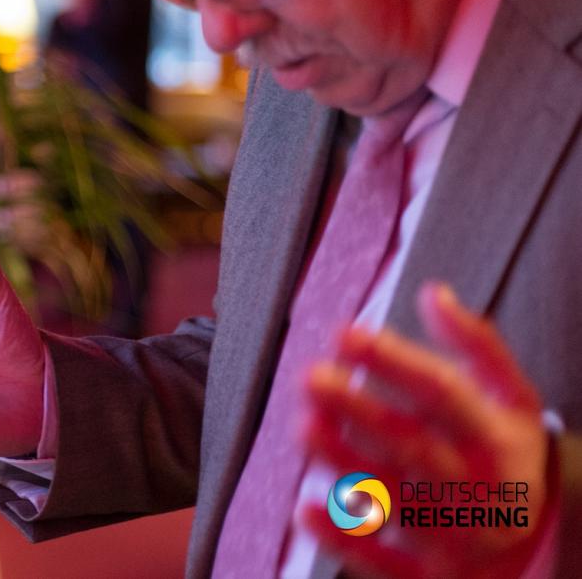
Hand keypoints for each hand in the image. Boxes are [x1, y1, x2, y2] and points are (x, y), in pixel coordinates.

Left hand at [300, 283, 550, 577]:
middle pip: (414, 448)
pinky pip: (384, 563)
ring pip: (395, 502)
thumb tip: (433, 292)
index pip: (444, 395)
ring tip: (303, 428)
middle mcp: (476, 488)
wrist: (540, 541)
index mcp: (496, 439)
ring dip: (346, 467)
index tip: (347, 333)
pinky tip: (305, 509)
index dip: (396, 363)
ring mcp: (453, 536)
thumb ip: (476, 345)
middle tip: (311, 377)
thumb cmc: (508, 452)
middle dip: (361, 414)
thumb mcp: (511, 397)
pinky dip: (345, 539)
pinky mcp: (429, 576)